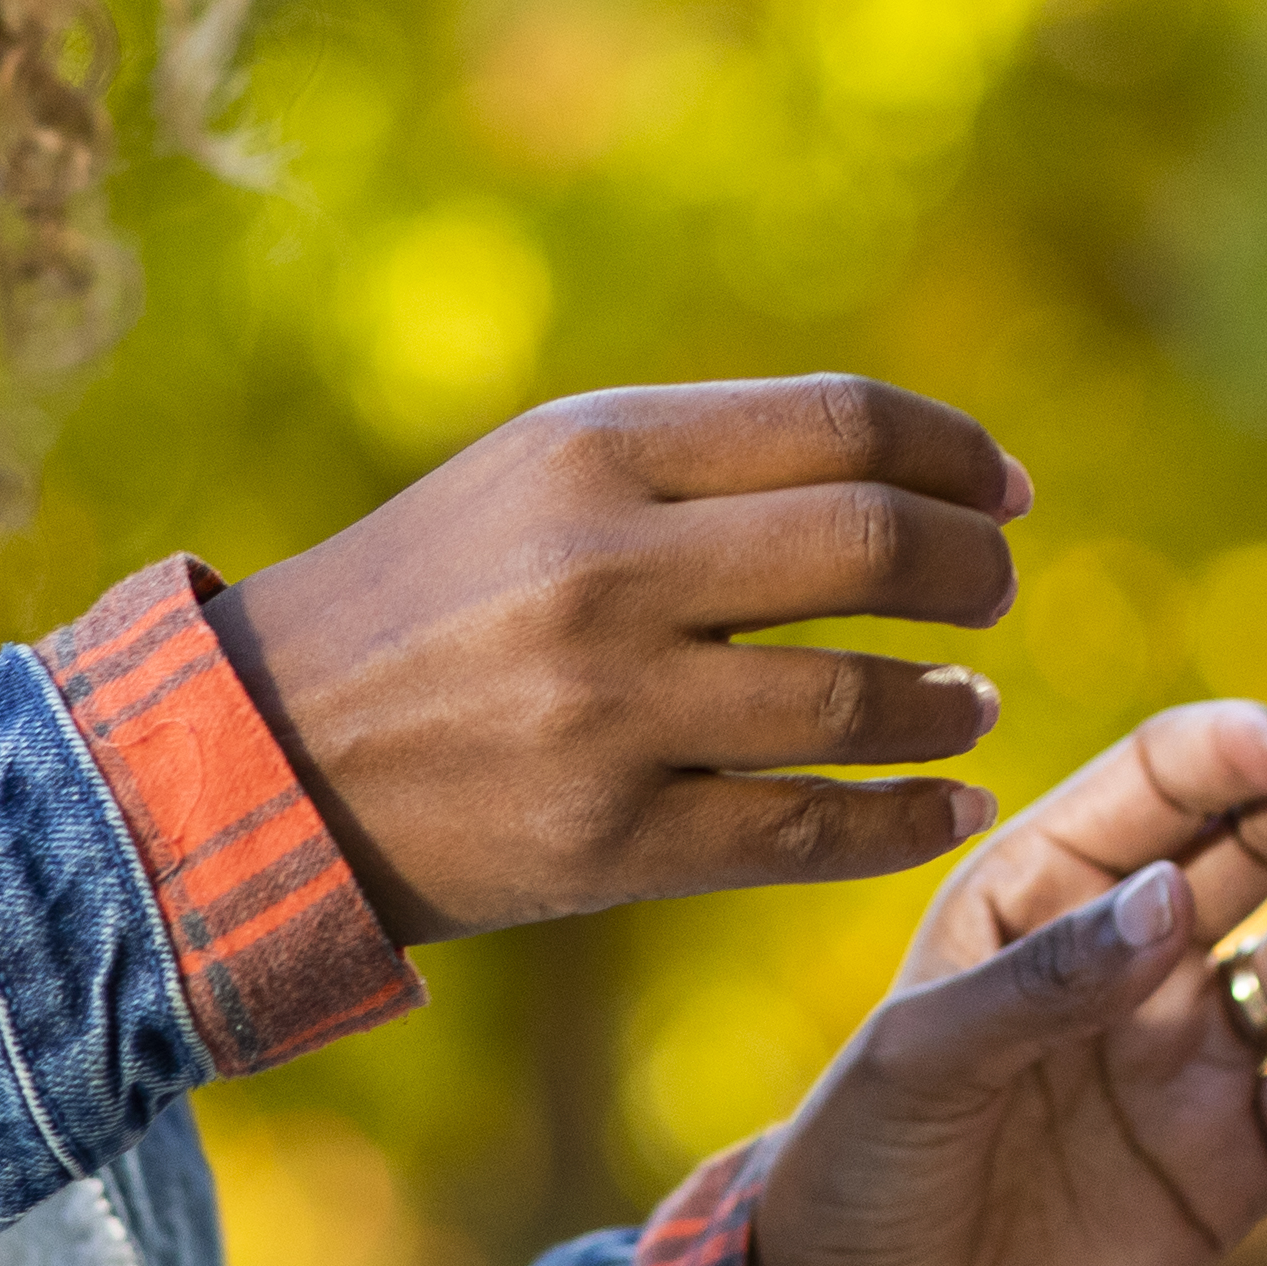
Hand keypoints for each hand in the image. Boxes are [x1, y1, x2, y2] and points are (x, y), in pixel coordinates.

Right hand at [206, 379, 1027, 946]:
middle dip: (972, 570)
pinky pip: (806, 832)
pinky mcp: (604, 843)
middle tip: (996, 591)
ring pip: (856, 699)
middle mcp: (603, 569)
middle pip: (873, 545)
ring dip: (948, 705)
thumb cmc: (430, 597)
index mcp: (592, 448)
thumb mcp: (538, 476)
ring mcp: (605, 713)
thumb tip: (906, 467)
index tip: (1005, 489)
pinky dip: (906, 821)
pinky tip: (953, 805)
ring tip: (969, 705)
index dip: (955, 452)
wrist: (261, 753)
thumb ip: (703, 460)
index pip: (842, 422)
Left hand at [746, 701, 1266, 1265]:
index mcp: (1044, 893)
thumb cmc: (859, 1174)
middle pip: (1258, 848)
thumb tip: (1171, 895)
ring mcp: (1195, 1056)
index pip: (1158, 783)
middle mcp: (1136, 956)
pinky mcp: (1238, 1164)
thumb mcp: (920, 1058)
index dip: (1231, 750)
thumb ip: (1047, 977)